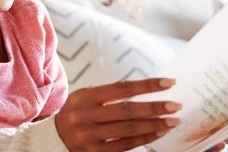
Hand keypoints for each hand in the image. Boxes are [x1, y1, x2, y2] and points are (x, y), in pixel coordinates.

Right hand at [55, 78, 180, 151]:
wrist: (51, 139)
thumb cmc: (77, 113)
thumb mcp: (86, 98)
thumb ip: (111, 94)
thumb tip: (148, 91)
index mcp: (85, 97)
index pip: (122, 88)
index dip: (147, 85)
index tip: (169, 83)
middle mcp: (85, 116)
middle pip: (127, 110)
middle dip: (155, 108)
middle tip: (176, 105)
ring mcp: (88, 137)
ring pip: (128, 130)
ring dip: (154, 125)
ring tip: (172, 121)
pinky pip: (124, 146)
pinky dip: (143, 139)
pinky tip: (158, 133)